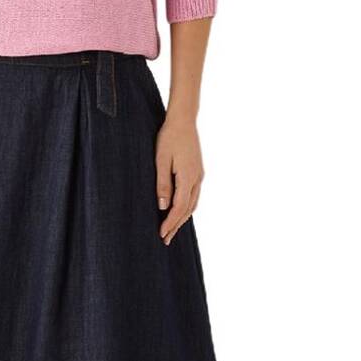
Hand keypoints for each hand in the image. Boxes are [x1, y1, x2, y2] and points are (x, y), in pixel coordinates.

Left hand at [154, 111, 202, 243]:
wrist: (183, 120)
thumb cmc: (169, 138)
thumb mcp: (161, 160)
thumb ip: (162, 184)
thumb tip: (162, 207)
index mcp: (188, 177)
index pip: (179, 207)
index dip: (170, 223)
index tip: (162, 234)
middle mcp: (197, 179)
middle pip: (188, 209)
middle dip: (176, 225)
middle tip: (166, 240)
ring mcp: (199, 176)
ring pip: (193, 204)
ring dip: (182, 218)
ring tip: (172, 230)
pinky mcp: (197, 172)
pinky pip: (193, 195)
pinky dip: (187, 207)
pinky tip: (180, 211)